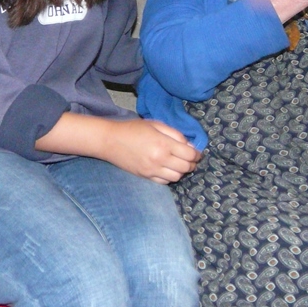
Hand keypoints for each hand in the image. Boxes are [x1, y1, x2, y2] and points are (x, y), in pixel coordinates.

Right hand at [36, 113, 201, 183]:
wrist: (110, 141)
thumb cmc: (133, 129)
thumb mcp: (156, 124)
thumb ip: (175, 134)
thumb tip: (190, 145)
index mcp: (163, 144)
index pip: (189, 154)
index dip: (197, 154)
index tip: (197, 152)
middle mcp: (159, 159)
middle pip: (186, 167)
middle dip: (192, 163)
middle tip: (192, 159)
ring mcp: (152, 170)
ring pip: (177, 177)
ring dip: (182, 171)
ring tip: (180, 164)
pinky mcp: (145, 177)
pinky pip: (165, 181)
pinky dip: (170, 177)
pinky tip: (169, 169)